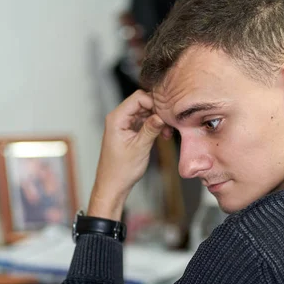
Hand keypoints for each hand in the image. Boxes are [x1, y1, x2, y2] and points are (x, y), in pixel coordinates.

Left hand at [88, 90, 171, 219]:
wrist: (113, 185)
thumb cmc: (121, 170)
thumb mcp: (139, 148)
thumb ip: (150, 129)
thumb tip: (161, 115)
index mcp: (116, 119)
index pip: (138, 98)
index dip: (154, 103)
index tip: (166, 114)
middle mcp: (119, 118)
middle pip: (142, 102)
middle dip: (158, 111)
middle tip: (170, 123)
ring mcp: (124, 124)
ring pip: (145, 112)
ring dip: (158, 119)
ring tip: (168, 132)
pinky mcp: (129, 131)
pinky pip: (144, 121)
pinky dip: (154, 126)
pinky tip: (163, 135)